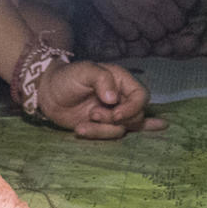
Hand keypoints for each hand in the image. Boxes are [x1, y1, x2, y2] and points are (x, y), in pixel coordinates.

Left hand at [37, 60, 166, 139]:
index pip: (141, 96)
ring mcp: (111, 113)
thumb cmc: (67, 77)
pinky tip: (158, 129)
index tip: (116, 115)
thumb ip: (102, 79)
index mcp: (121, 81)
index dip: (133, 108)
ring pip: (121, 129)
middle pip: (135, 116)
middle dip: (114, 120)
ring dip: (101, 130)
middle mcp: (120, 98)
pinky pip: (111, 134)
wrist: (48, 94)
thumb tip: (113, 99)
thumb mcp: (84, 71)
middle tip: (92, 114)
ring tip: (81, 125)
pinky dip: (117, 136)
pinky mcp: (101, 126)